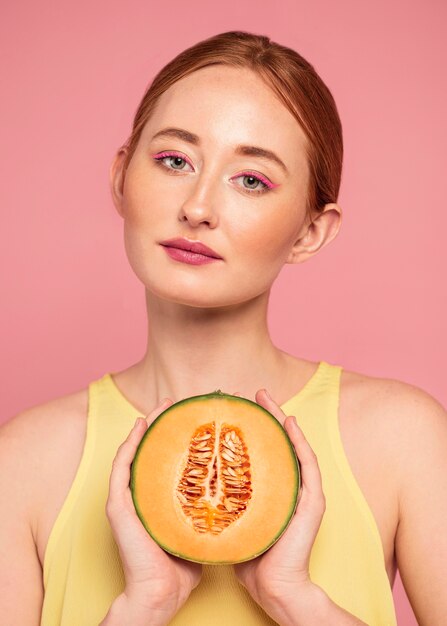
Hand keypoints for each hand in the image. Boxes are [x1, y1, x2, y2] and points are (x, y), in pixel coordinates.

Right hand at [105, 398, 201, 621]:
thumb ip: (210, 509)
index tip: (202, 417)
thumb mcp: (201, 529)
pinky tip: (142, 425)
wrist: (161, 595)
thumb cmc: (182, 568)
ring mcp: (128, 498)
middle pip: (154, 450)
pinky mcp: (119, 505)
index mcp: (160, 498)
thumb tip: (237, 491)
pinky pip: (123, 466)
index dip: (184, 436)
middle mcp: (141, 494)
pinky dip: (131, 443)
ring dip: (148, 426)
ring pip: (136, 451)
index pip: (171, 459)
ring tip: (163, 406)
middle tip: (185, 403)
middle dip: (168, 425)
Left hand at [233, 389, 325, 618]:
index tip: (236, 408)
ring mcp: (304, 493)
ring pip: (294, 446)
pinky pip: (307, 464)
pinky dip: (298, 442)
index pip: (263, 451)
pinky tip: (288, 423)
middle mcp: (290, 487)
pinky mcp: (312, 502)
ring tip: (268, 399)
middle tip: (254, 394)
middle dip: (267, 416)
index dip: (252, 427)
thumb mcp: (231, 520)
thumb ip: (222, 500)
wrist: (273, 588)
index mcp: (272, 490)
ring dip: (282, 420)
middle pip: (278, 443)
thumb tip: (193, 482)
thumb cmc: (250, 560)